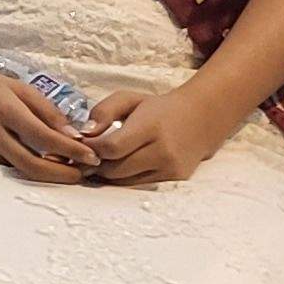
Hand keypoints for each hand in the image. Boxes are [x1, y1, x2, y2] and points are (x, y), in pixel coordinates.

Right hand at [0, 64, 100, 181]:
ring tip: (71, 169)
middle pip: (31, 166)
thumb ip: (47, 111)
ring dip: (49, 174)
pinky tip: (47, 164)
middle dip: (61, 174)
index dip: (71, 150)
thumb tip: (74, 135)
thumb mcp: (20, 89)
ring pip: (21, 170)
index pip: (44, 137)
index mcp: (6, 111)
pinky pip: (11, 166)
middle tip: (83, 174)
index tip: (93, 156)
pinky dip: (32, 168)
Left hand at [82, 82, 239, 186]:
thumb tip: (85, 133)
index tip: (82, 144)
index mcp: (150, 126)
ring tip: (97, 162)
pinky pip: (139, 184)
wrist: (201, 119)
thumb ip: (103, 111)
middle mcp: (162, 151)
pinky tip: (115, 169)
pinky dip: (122, 179)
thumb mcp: (129, 99)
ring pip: (125, 181)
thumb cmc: (159, 108)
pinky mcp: (174, 179)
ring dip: (106, 175)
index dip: (92, 149)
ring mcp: (170, 168)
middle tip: (84, 157)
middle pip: (116, 168)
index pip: (112, 147)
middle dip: (95, 164)